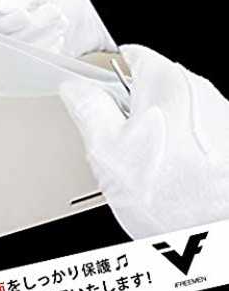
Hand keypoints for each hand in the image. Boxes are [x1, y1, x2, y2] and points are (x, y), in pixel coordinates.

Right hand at [0, 0, 114, 56]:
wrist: (82, 20)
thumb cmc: (56, 2)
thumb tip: (2, 5)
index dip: (7, 23)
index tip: (25, 14)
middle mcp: (0, 41)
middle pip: (8, 41)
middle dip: (34, 26)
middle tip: (53, 11)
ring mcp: (16, 57)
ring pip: (22, 54)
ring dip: (45, 37)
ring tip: (61, 22)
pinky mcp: (32, 69)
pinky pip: (36, 65)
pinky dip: (51, 50)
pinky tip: (59, 39)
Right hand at [60, 44, 228, 237]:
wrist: (217, 236)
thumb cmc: (173, 197)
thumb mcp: (108, 149)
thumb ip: (88, 108)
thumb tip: (75, 89)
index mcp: (166, 82)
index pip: (129, 53)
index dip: (103, 70)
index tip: (91, 88)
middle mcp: (198, 90)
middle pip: (148, 82)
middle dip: (125, 105)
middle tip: (114, 138)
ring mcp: (216, 114)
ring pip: (167, 107)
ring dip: (148, 125)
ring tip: (141, 161)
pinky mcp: (224, 138)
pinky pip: (187, 127)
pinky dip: (171, 140)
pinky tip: (165, 170)